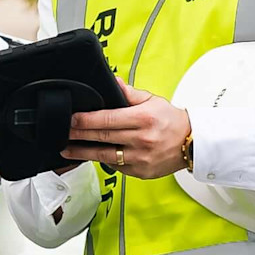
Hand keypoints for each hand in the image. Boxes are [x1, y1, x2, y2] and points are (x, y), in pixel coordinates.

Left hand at [63, 85, 195, 179]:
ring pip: (105, 156)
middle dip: (78, 135)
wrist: (192, 143)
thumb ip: (129, 93)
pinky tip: (91, 156)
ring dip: (83, 153)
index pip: (107, 119)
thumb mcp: (152, 100)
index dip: (86, 120)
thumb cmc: (172, 121)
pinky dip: (103, 160)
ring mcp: (141, 158)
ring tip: (67, 149)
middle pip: (102, 137)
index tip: (71, 119)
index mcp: (143, 119)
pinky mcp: (141, 172)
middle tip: (63, 133)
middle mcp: (142, 140)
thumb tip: (113, 83)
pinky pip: (116, 166)